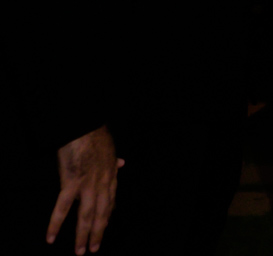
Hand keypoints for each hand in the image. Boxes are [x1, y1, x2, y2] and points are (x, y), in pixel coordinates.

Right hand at [48, 125, 122, 254]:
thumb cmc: (95, 135)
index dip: (108, 215)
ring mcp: (88, 185)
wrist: (85, 126)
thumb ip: (114, 160)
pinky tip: (51, 237)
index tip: (105, 226)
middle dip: (98, 232)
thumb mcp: (111, 148)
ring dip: (83, 235)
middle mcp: (103, 183)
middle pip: (102, 213)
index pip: (112, 200)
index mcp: (111, 175)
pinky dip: (56, 224)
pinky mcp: (71, 183)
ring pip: (86, 216)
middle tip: (94, 249)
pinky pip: (63, 208)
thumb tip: (122, 163)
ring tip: (80, 251)